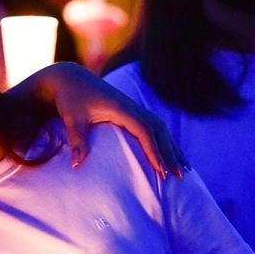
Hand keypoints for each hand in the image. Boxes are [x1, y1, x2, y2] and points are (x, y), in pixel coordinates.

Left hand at [28, 62, 187, 175]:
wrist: (70, 78)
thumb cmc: (70, 98)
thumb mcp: (72, 118)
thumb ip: (77, 140)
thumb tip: (76, 165)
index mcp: (121, 108)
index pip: (145, 130)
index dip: (154, 151)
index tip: (161, 171)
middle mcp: (131, 106)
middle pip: (159, 129)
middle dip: (170, 152)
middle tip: (180, 175)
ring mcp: (133, 107)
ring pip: (160, 127)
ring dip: (172, 147)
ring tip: (184, 168)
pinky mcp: (130, 110)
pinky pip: (153, 126)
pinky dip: (164, 141)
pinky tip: (171, 154)